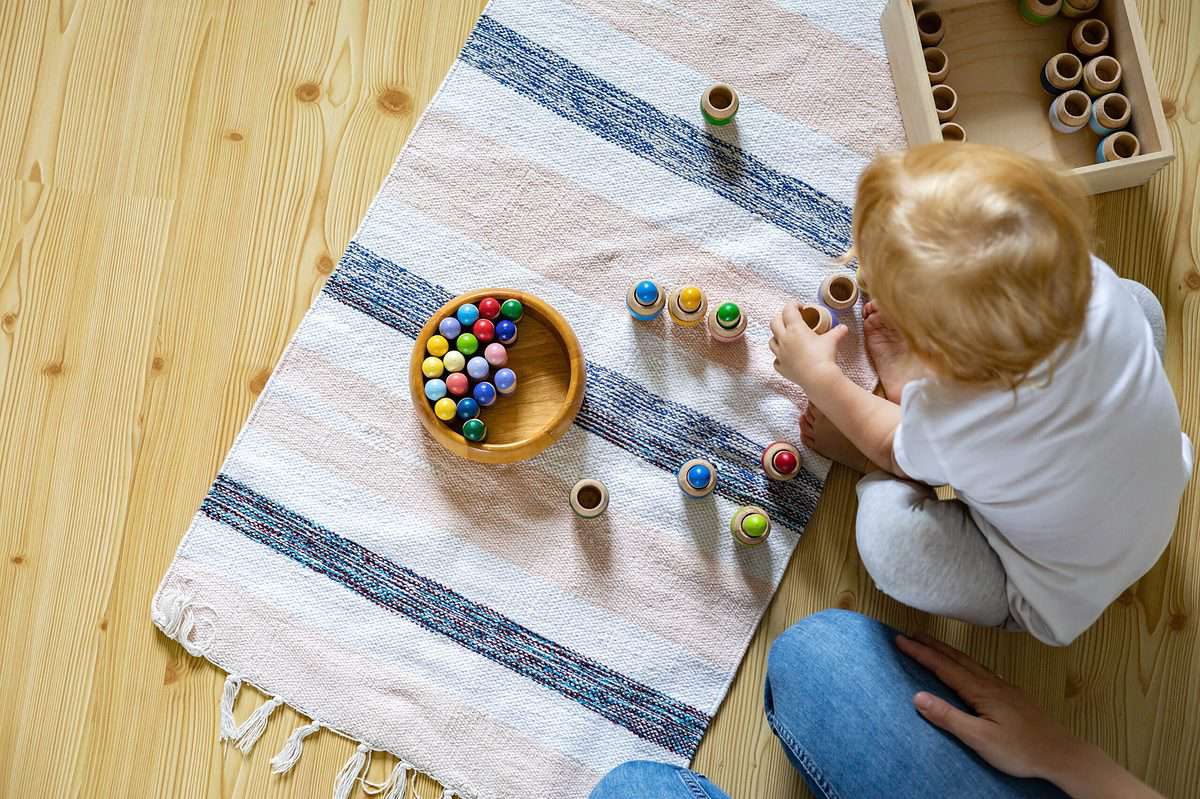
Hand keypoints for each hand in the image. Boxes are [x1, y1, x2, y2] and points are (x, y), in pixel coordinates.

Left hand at [768, 303, 847, 387]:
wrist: (818, 378)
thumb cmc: (823, 357)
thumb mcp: (832, 341)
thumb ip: (837, 332)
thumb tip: (843, 327)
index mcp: (795, 329)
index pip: (788, 310)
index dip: (793, 305)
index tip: (800, 307)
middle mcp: (784, 339)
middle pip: (774, 322)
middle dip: (781, 317)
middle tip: (791, 318)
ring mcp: (780, 354)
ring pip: (772, 340)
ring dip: (777, 336)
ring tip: (787, 337)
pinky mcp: (781, 367)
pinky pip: (776, 359)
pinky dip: (780, 357)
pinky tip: (788, 357)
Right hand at [896, 633, 1080, 780]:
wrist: (1061, 754)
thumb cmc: (1020, 750)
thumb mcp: (980, 739)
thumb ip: (949, 717)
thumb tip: (917, 696)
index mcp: (980, 692)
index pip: (943, 667)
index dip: (920, 653)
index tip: (900, 640)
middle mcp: (991, 684)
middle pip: (956, 659)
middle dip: (932, 645)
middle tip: (911, 633)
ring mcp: (1003, 688)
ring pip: (970, 662)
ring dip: (948, 651)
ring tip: (932, 644)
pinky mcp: (1012, 695)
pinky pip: (981, 670)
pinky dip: (965, 661)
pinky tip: (968, 666)